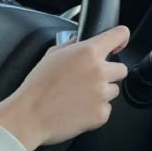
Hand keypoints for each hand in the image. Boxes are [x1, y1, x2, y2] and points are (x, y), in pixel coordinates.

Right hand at [0, 26, 129, 150]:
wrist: (29, 115)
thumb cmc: (37, 87)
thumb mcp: (52, 55)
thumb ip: (72, 45)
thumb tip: (80, 42)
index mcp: (88, 53)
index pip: (120, 35)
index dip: (122, 39)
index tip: (119, 45)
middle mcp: (99, 71)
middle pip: (121, 69)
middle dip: (109, 73)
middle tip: (89, 80)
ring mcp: (102, 94)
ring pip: (114, 90)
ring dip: (102, 92)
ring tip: (79, 96)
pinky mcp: (101, 114)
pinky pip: (106, 109)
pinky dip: (96, 110)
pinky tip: (78, 109)